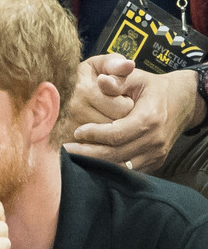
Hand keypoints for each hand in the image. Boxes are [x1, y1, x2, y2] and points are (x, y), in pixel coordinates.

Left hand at [64, 62, 197, 171]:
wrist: (183, 102)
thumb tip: (102, 80)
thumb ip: (119, 79)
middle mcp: (154, 141)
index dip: (94, 134)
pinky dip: (109, 169)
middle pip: (115, 155)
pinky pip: (129, 171)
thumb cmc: (153, 88)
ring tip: (74, 158)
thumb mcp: (137, 77)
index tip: (77, 130)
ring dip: (96, 164)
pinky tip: (91, 163)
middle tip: (65, 150)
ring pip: (121, 167)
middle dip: (88, 154)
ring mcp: (156, 155)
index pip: (116, 134)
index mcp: (150, 119)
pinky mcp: (154, 163)